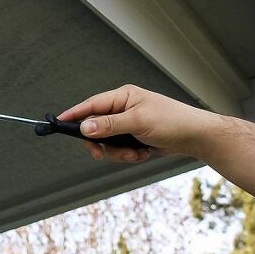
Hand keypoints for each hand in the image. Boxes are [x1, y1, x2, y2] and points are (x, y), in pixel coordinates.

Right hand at [58, 84, 206, 163]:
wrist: (195, 137)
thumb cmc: (172, 121)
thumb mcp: (138, 121)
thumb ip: (109, 125)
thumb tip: (85, 127)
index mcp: (123, 97)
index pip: (91, 105)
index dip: (74, 114)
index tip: (59, 122)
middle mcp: (123, 109)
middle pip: (95, 128)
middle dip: (100, 143)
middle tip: (100, 154)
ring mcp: (128, 125)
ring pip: (107, 143)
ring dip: (118, 153)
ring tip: (135, 153)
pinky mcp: (134, 138)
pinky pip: (119, 150)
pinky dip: (128, 156)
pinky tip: (143, 154)